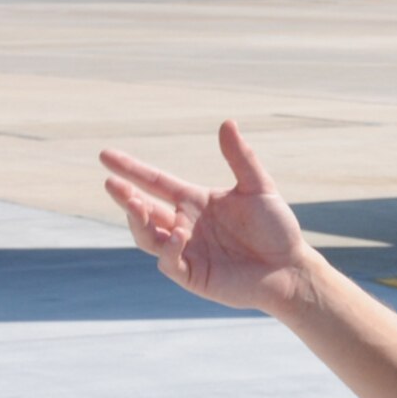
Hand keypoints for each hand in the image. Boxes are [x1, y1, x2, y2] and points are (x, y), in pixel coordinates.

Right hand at [100, 120, 312, 314]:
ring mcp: (186, 251)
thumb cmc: (277, 228)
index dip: (131, 169)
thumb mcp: (259, 188)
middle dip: (125, 196)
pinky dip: (168, 249)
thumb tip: (227, 122)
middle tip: (111, 182)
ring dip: (138, 221)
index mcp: (195, 201)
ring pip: (147, 236)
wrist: (291, 269)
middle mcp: (184, 224)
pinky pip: (169, 262)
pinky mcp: (192, 275)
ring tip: (136, 204)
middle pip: (143, 209)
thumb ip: (241, 158)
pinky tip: (178, 234)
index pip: (155, 182)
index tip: (105, 155)